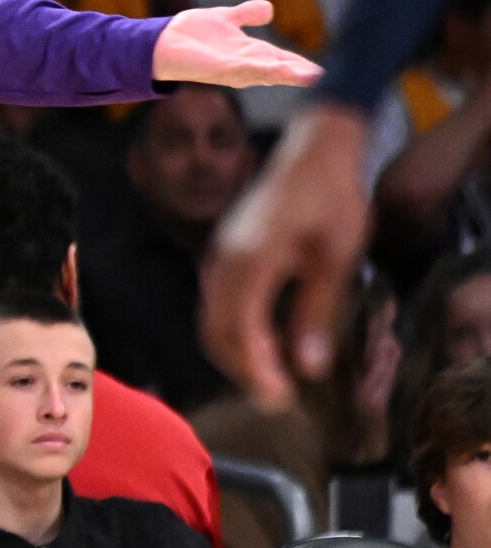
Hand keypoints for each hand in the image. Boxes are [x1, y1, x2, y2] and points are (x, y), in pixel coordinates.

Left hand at [152, 1, 322, 87]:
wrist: (160, 41)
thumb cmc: (191, 35)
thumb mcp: (226, 19)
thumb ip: (247, 15)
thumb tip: (270, 8)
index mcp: (250, 54)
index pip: (282, 60)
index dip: (301, 65)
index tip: (326, 73)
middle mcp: (244, 64)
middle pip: (279, 70)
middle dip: (300, 74)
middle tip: (327, 79)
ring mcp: (231, 68)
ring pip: (264, 72)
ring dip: (286, 74)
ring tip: (311, 76)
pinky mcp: (216, 69)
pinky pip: (241, 69)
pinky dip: (258, 69)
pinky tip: (274, 68)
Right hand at [202, 103, 370, 407]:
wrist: (314, 148)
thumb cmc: (331, 197)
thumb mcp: (336, 258)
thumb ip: (317, 313)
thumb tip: (307, 367)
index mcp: (248, 263)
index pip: (239, 332)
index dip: (256, 372)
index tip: (282, 399)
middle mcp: (223, 260)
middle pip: (215, 330)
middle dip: (241, 369)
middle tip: (276, 398)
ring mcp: (220, 254)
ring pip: (211, 317)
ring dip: (235, 352)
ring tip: (270, 376)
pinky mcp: (225, 250)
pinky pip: (216, 300)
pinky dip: (232, 329)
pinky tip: (262, 341)